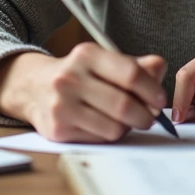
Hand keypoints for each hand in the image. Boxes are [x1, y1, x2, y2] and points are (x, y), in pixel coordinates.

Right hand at [0, 45, 167, 142]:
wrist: (34, 88)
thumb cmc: (80, 74)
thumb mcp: (105, 61)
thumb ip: (136, 65)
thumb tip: (159, 69)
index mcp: (87, 54)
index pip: (130, 73)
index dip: (152, 90)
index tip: (160, 99)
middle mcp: (70, 78)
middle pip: (124, 104)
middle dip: (145, 115)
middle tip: (149, 117)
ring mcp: (61, 105)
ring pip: (113, 127)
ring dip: (127, 127)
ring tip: (125, 120)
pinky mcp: (57, 129)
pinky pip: (99, 139)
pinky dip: (109, 135)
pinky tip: (105, 125)